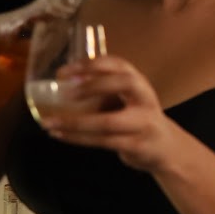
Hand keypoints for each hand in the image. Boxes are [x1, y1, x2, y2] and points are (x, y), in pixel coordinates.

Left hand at [39, 56, 178, 172]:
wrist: (166, 148)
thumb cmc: (137, 119)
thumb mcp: (127, 99)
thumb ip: (104, 91)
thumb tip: (61, 85)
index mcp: (139, 83)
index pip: (119, 65)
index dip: (92, 65)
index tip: (65, 72)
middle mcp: (145, 99)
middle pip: (124, 83)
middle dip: (94, 85)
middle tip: (65, 93)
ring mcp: (144, 123)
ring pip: (107, 121)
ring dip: (74, 122)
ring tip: (48, 122)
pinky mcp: (137, 146)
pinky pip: (103, 141)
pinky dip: (78, 138)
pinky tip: (60, 135)